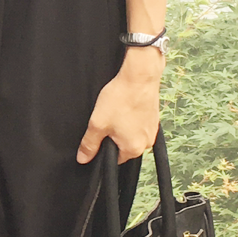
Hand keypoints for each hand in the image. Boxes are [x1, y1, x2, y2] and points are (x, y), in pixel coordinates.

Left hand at [77, 49, 161, 164]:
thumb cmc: (122, 98)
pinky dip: (131, 117)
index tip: (99, 135)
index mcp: (134, 149)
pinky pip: (138, 124)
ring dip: (122, 125)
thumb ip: (89, 144)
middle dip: (113, 135)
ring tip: (117, 110)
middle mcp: (146, 143)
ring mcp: (152, 130)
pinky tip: (125, 106)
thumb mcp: (98, 123)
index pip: (114, 159)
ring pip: (131, 133)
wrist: (140, 76)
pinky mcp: (154, 118)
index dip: (103, 147)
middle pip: (123, 146)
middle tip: (107, 119)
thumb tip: (83, 158)